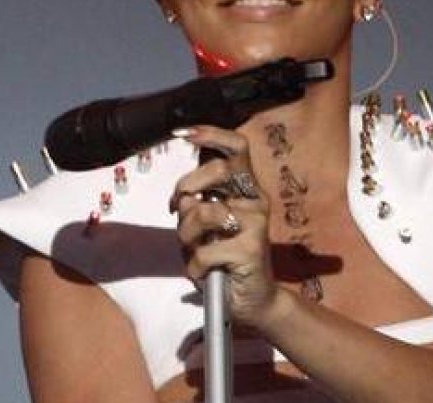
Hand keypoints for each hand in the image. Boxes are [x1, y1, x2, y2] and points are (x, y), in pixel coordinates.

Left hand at [171, 125, 278, 327]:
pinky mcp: (251, 250)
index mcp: (244, 188)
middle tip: (176, 207)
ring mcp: (256, 224)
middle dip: (187, 185)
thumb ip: (194, 205)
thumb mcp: (203, 227)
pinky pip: (205, 251)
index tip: (182, 134)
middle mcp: (255, 200)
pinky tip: (204, 273)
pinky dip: (194, 265)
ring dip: (186, 234)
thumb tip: (184, 197)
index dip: (210, 134)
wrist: (253, 299)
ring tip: (193, 249)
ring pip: (204, 212)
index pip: (236, 147)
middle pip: (219, 170)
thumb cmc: (224, 258)